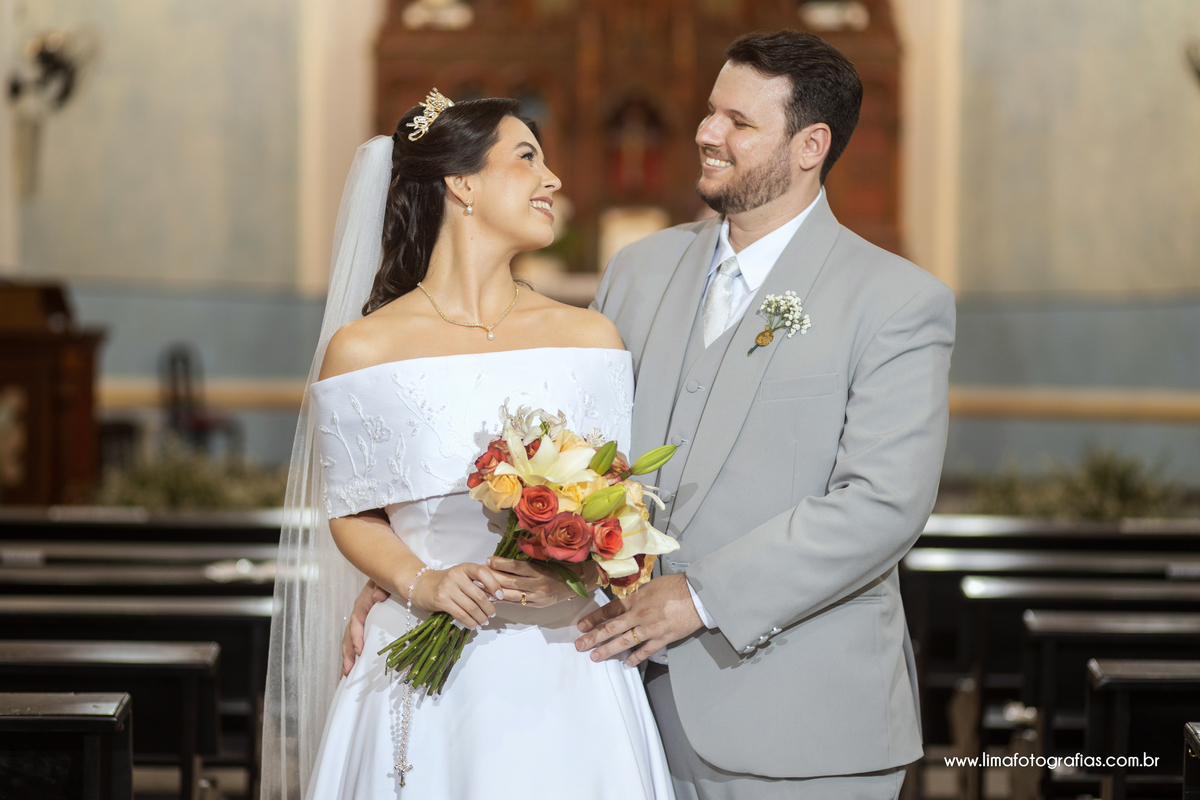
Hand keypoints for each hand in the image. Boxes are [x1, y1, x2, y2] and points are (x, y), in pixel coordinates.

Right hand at [342, 580, 389, 676]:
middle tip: (348, 669)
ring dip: (349, 657)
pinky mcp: (368, 630)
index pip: (357, 619)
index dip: (356, 635)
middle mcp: (360, 614)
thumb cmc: (389, 580)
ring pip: (351, 641)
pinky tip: (354, 669)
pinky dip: (356, 656)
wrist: (394, 579)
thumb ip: (381, 588)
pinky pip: (360, 642)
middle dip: (348, 653)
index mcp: (364, 602)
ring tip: (347, 673)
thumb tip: (377, 597)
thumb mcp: (385, 581)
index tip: (360, 649)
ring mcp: (364, 623)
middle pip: (350, 634)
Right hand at [411, 562, 503, 628]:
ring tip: (485, 621)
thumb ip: (475, 582)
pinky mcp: (441, 601)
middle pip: (479, 595)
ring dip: (481, 617)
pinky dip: (470, 622)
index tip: (500, 596)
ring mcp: (447, 588)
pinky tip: (474, 625)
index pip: (482, 573)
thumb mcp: (461, 576)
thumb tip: (495, 597)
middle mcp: (456, 576)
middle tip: (492, 614)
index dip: (494, 585)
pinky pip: (461, 614)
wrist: (421, 585)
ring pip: (471, 607)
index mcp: (464, 568)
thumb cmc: (446, 581)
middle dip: (489, 608)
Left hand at [486, 557, 597, 607]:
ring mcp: (537, 597)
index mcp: (540, 571)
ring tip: (481, 586)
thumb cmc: (558, 569)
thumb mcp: (543, 562)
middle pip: (511, 582)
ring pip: (511, 595)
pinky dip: (504, 600)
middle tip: (479, 573)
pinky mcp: (536, 605)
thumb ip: (526, 564)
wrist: (574, 584)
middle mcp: (538, 585)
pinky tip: (493, 597)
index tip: (488, 559)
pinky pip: (517, 602)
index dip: (501, 563)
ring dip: (495, 591)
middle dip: (493, 577)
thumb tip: (504, 562)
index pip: (517, 567)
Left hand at [575, 573, 702, 666]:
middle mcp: (639, 615)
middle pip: (612, 628)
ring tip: (596, 657)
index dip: (594, 618)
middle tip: (580, 645)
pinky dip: (636, 658)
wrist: (697, 595)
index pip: (610, 609)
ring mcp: (650, 628)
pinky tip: (627, 663)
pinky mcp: (663, 638)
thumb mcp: (651, 585)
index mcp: (636, 599)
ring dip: (609, 650)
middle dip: (594, 637)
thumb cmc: (676, 586)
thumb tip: (628, 603)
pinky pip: (646, 650)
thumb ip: (637, 596)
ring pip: (625, 642)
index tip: (581, 626)